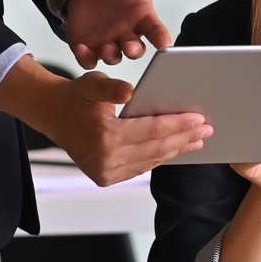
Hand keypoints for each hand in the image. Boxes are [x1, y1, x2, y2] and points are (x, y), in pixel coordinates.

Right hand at [0, 56, 209, 185]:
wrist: (54, 116)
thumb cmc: (76, 98)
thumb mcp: (92, 84)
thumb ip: (111, 88)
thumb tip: (130, 92)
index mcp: (105, 136)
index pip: (152, 131)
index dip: (179, 125)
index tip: (200, 119)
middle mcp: (106, 159)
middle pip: (157, 149)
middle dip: (185, 138)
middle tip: (207, 129)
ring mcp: (105, 172)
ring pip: (151, 161)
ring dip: (176, 150)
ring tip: (197, 139)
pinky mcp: (106, 177)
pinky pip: (141, 167)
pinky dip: (159, 158)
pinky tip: (175, 148)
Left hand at [63, 0, 186, 67]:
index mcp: (143, 20)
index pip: (157, 31)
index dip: (161, 38)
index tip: (164, 44)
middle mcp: (128, 35)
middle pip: (136, 50)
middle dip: (134, 50)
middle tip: (130, 47)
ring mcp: (109, 43)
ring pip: (114, 57)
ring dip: (112, 55)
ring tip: (108, 48)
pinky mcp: (89, 48)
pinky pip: (88, 59)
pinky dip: (86, 58)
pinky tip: (83, 49)